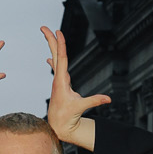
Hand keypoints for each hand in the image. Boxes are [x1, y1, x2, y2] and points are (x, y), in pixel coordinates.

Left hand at [41, 25, 109, 148]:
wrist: (58, 126)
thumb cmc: (68, 117)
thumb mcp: (81, 108)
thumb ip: (95, 101)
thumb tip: (108, 99)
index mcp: (62, 81)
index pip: (61, 58)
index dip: (60, 44)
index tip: (57, 32)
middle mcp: (58, 78)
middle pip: (55, 55)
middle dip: (50, 40)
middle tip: (44, 27)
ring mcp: (58, 81)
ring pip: (55, 59)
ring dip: (52, 47)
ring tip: (48, 35)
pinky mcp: (60, 85)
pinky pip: (57, 69)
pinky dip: (54, 61)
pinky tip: (49, 57)